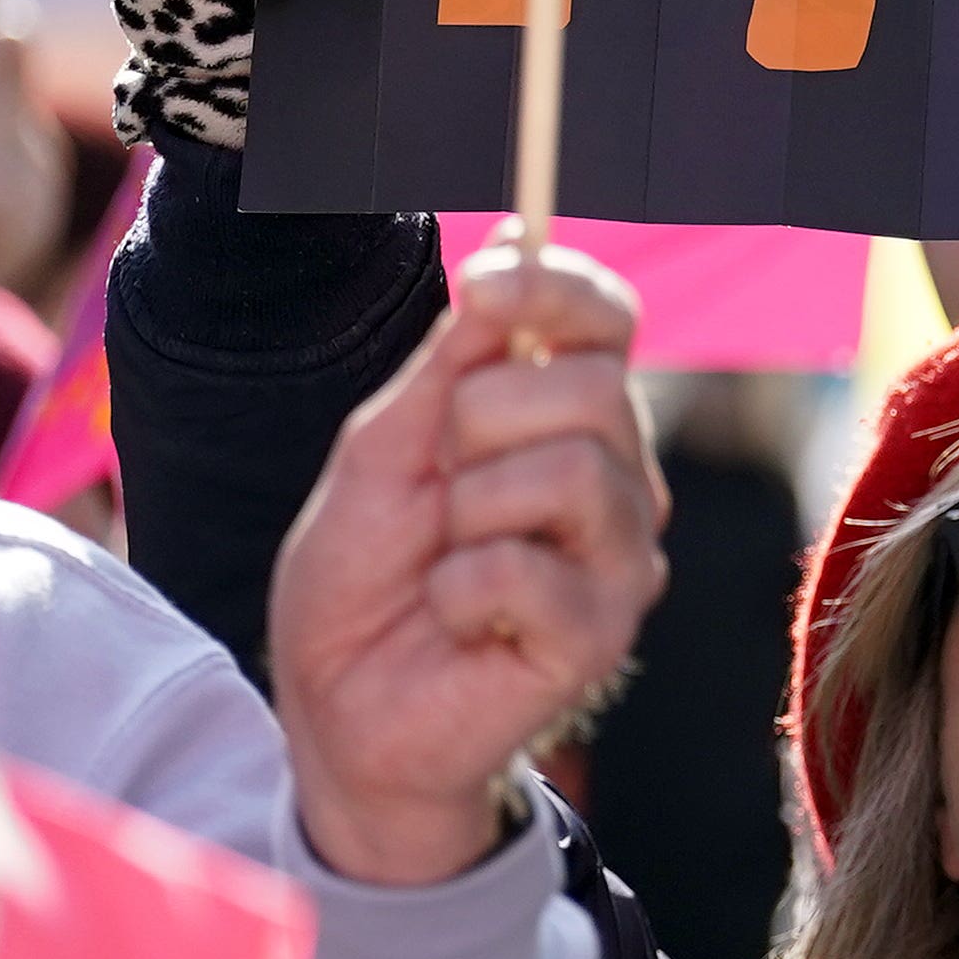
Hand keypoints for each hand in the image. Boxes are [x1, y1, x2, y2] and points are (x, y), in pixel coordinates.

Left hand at [270, 244, 670, 885]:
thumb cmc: (364, 582)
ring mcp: (618, 557)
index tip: (483, 287)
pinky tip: (455, 618)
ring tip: (445, 562)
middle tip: (437, 489)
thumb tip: (512, 248)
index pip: (609, 321)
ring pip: (572, 470)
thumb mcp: (383, 451)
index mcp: (566, 421)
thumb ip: (450, 364)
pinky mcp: (601, 633)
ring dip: (468, 513)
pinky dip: (459, 591)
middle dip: (478, 421)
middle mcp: (616, 479)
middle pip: (593, 386)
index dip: (559, 288)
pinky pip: (528, 568)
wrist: (340, 710)